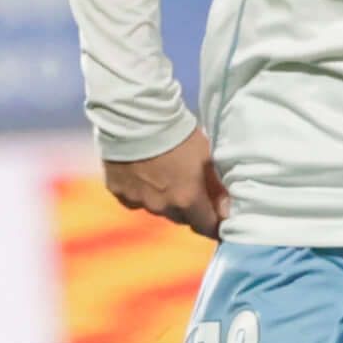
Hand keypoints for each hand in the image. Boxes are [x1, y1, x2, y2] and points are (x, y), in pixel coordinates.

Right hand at [104, 128, 228, 239]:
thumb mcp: (206, 156)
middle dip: (188, 208)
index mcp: (187, 200)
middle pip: (181, 218)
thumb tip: (226, 211)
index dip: (214, 223)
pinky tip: (139, 173)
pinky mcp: (117, 190)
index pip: (206, 226)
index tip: (217, 216)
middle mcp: (162, 207)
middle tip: (189, 187)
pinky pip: (132, 199)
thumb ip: (216, 187)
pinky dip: (139, 191)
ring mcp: (137, 200)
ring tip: (162, 175)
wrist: (136, 116)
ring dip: (163, 199)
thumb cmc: (178, 133)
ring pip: (156, 208)